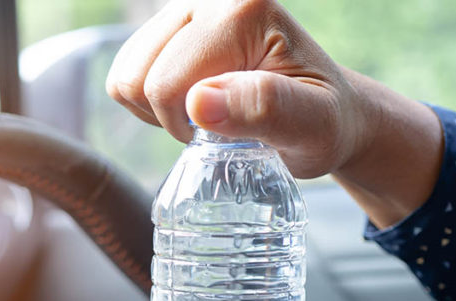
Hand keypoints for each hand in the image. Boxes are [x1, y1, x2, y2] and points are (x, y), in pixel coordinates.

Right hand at [106, 0, 443, 227]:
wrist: (330, 114)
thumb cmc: (324, 123)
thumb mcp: (311, 127)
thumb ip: (263, 109)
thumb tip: (199, 102)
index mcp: (242, 10)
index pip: (167, 83)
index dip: (188, 126)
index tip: (233, 132)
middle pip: (138, 77)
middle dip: (171, 117)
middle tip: (221, 126)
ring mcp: (187, 9)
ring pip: (125, 75)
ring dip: (158, 111)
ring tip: (208, 116)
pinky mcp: (173, 27)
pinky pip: (126, 73)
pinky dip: (149, 102)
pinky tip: (192, 106)